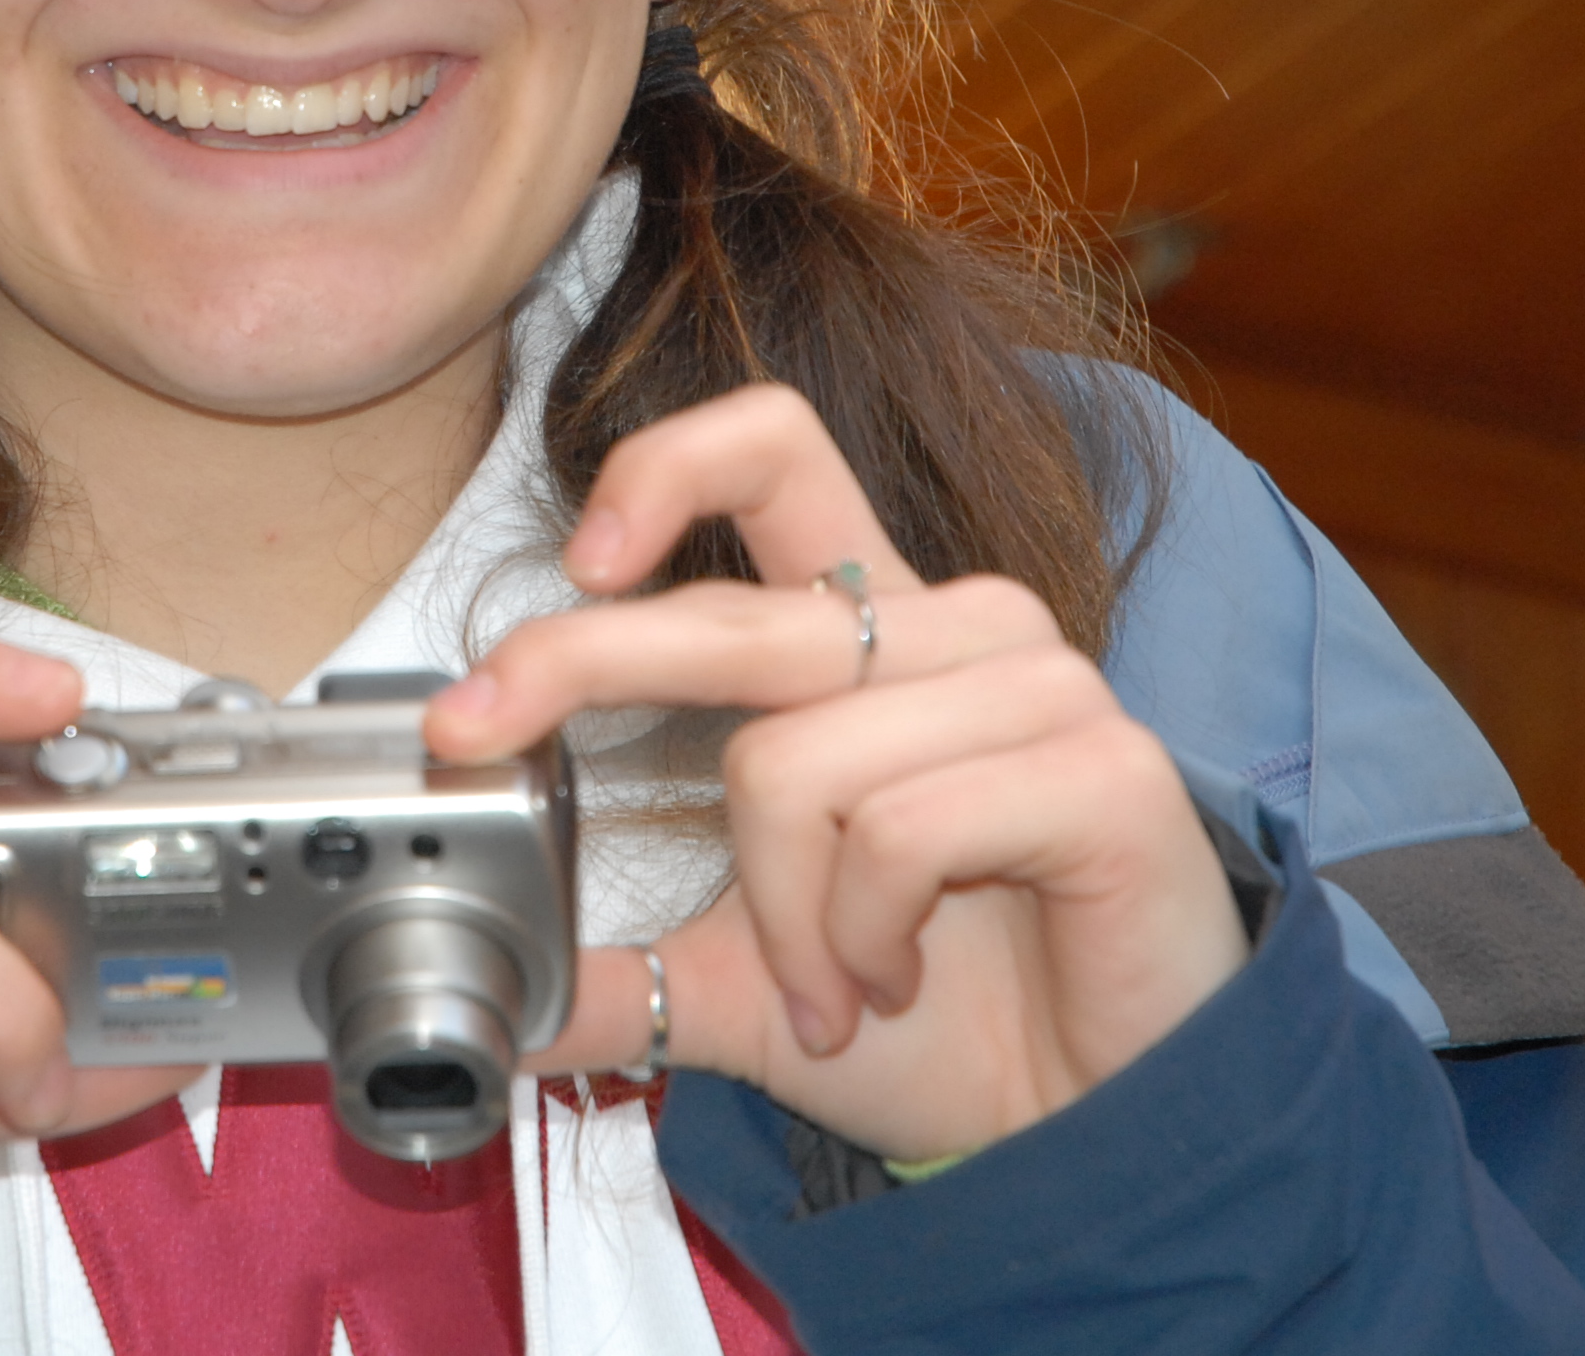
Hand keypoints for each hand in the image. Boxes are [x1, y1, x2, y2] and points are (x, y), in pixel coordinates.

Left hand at [425, 383, 1249, 1165]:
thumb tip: (479, 993)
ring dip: (780, 915)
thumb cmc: (956, 1026)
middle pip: (735, 612)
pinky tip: (899, 980)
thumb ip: (619, 974)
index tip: (572, 561)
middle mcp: (959, 628)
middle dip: (575, 667)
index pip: (775, 451)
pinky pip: (896, 832)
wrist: (1110, 1134)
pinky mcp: (1102, 769)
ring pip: (793, 761)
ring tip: (840, 986)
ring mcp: (1040, 687)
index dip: (660, 468)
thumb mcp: (750, 988)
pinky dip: (859, 937)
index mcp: (877, 634)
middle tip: (474, 733)